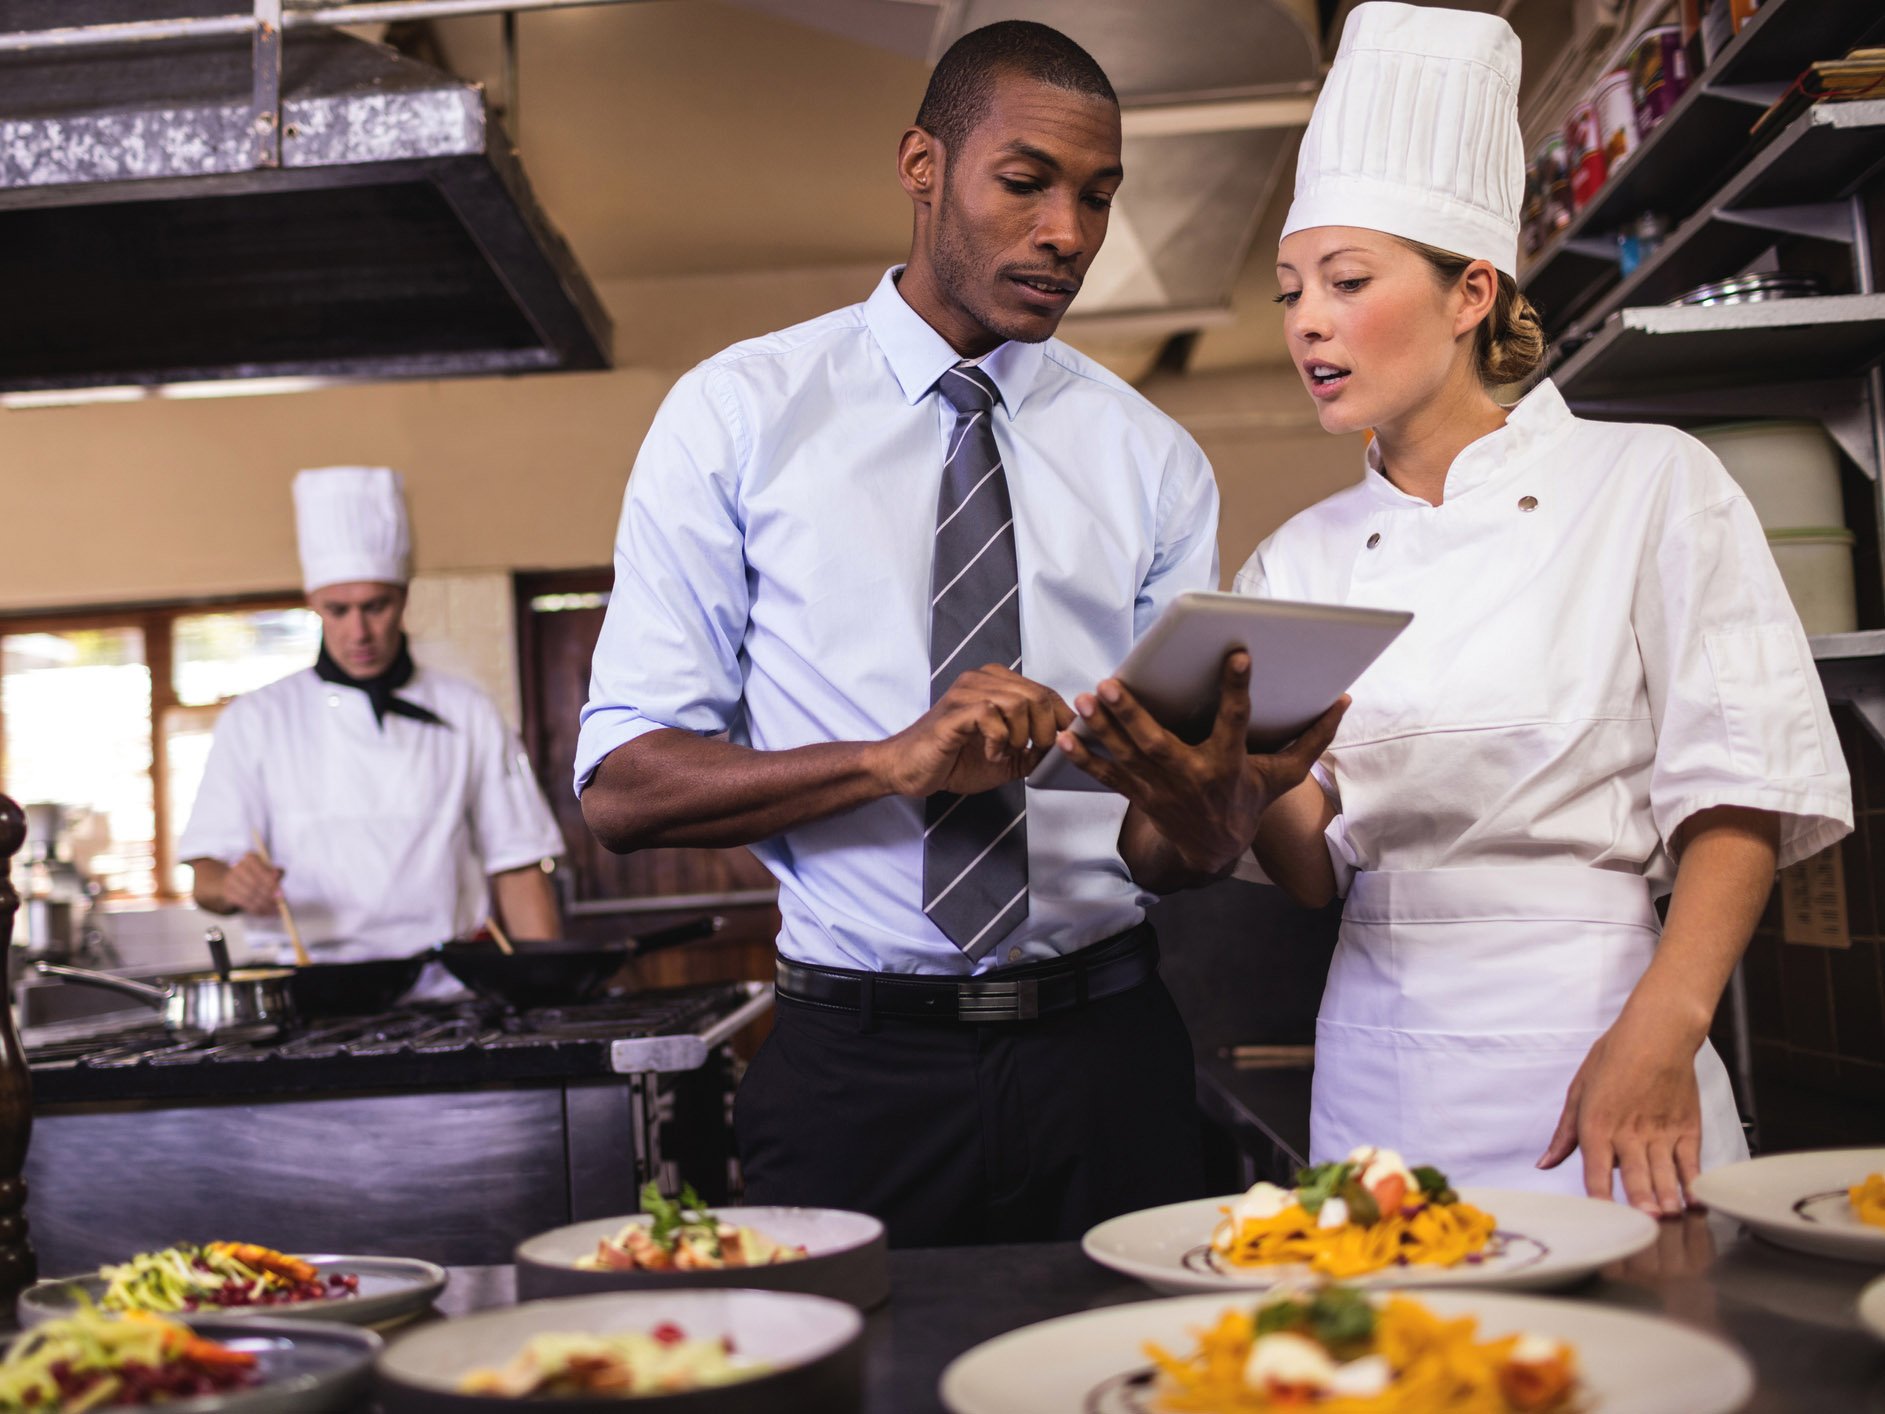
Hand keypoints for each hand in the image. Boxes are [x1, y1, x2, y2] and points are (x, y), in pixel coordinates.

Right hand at [220, 852, 284, 915]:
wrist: (228, 882)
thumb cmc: (254, 876)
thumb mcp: (266, 871)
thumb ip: (275, 872)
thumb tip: (279, 873)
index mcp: (251, 858)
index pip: (263, 870)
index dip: (273, 884)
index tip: (282, 894)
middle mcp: (238, 866)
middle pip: (256, 884)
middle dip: (269, 896)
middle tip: (280, 905)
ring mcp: (230, 879)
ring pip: (250, 895)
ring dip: (264, 905)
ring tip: (275, 911)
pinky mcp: (227, 892)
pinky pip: (244, 902)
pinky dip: (257, 909)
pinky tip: (265, 912)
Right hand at [871, 664, 1073, 797]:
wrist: (910, 770)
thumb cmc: (953, 759)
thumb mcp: (1006, 757)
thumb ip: (1033, 750)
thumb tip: (1064, 747)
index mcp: (995, 684)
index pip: (1044, 691)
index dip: (1061, 718)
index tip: (1065, 741)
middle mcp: (981, 680)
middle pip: (1037, 695)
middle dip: (1045, 730)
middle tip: (1033, 751)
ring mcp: (966, 693)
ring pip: (1018, 702)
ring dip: (1021, 736)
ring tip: (1007, 752)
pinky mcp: (954, 712)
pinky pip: (992, 716)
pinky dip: (999, 741)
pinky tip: (991, 754)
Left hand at [1059, 652, 1346, 877]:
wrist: (1214, 851)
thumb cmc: (1249, 801)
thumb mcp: (1284, 775)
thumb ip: (1313, 738)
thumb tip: (1343, 700)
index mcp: (1229, 764)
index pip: (1236, 720)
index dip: (1238, 688)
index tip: (1236, 655)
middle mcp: (1191, 776)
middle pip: (1158, 743)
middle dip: (1132, 714)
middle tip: (1110, 683)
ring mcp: (1160, 789)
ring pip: (1127, 756)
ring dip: (1103, 729)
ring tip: (1084, 698)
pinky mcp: (1139, 796)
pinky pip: (1108, 776)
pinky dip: (1085, 758)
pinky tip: (1064, 737)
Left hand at [1539, 1001, 1704, 1214]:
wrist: (1658, 1033)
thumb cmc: (1613, 1057)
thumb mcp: (1578, 1090)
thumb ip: (1564, 1133)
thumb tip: (1545, 1163)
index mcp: (1597, 1123)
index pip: (1595, 1168)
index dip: (1598, 1195)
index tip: (1600, 1217)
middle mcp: (1628, 1131)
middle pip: (1633, 1173)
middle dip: (1639, 1200)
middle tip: (1643, 1222)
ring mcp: (1661, 1131)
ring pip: (1663, 1171)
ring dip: (1667, 1196)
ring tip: (1669, 1217)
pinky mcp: (1686, 1128)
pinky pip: (1690, 1161)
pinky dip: (1693, 1183)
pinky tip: (1695, 1200)